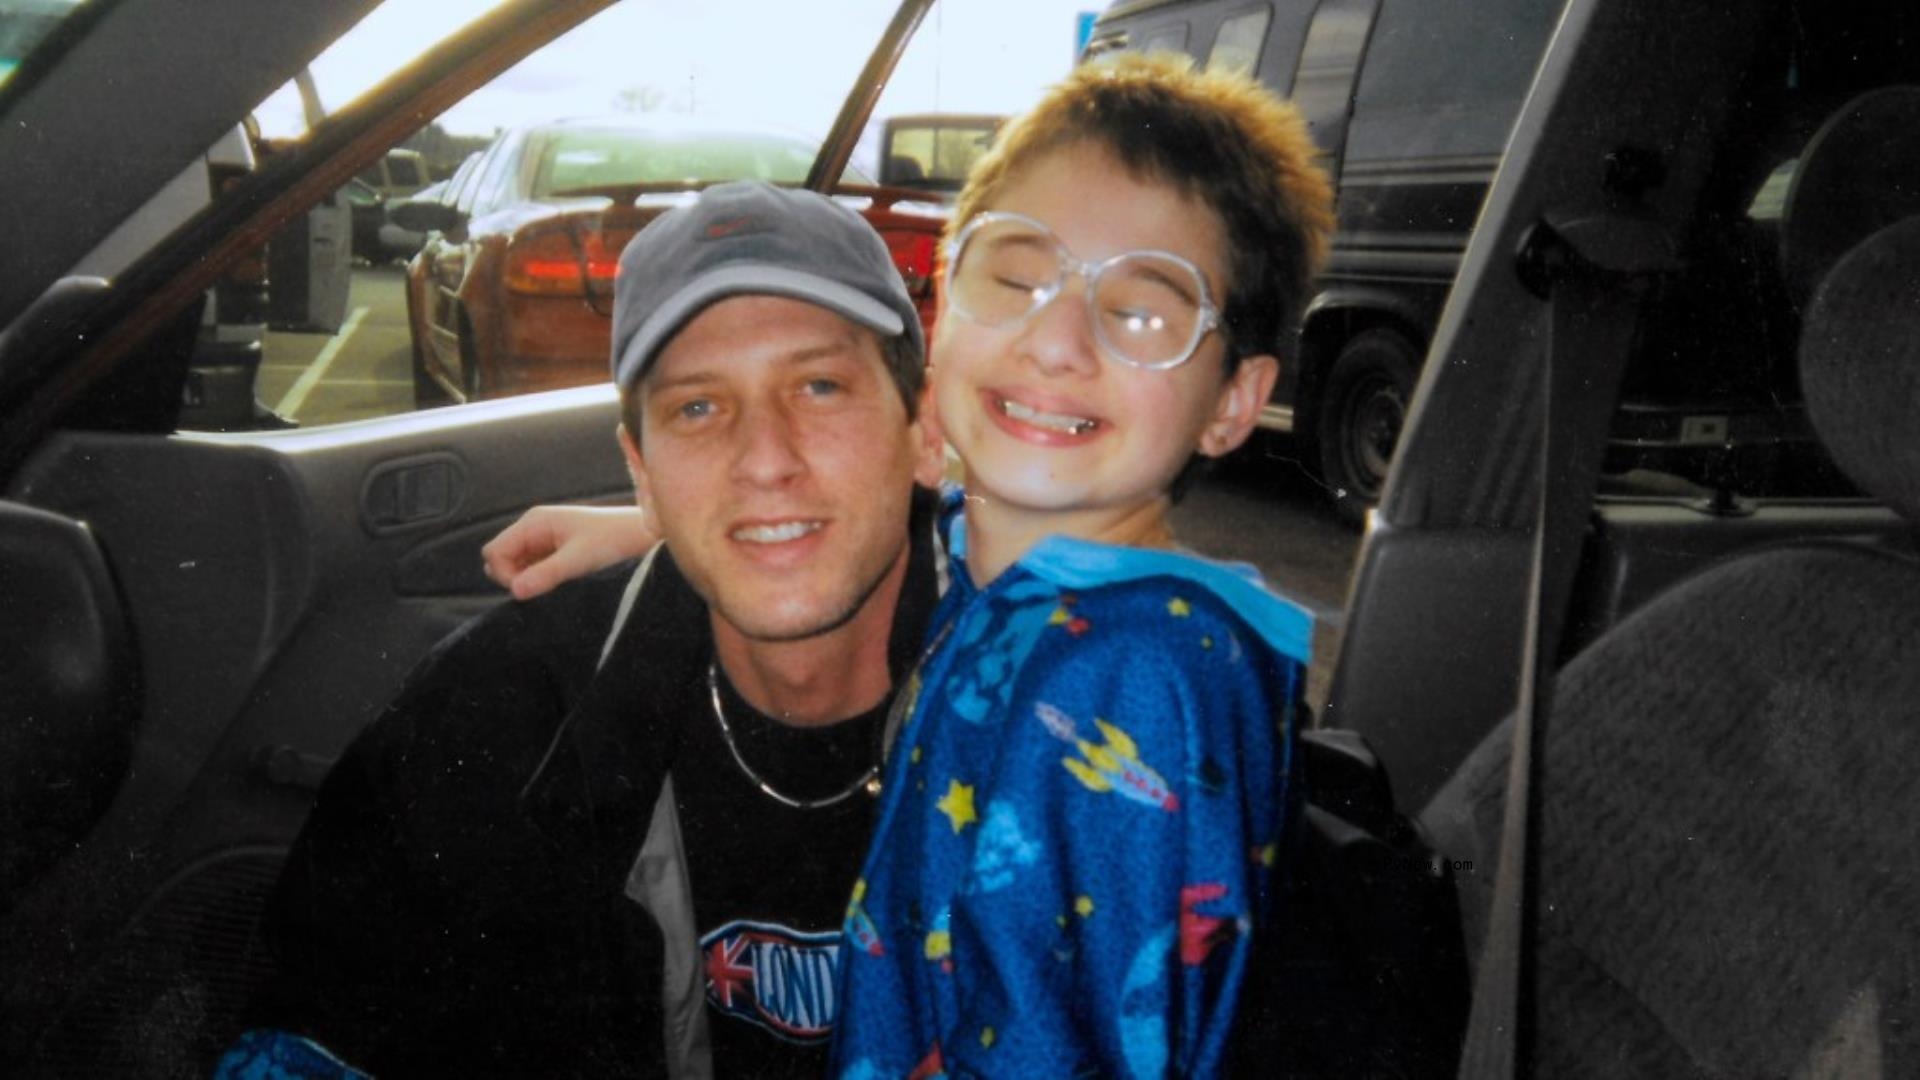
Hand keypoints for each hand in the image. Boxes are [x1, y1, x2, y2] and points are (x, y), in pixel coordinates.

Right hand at [482, 504, 656, 600]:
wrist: (638, 533)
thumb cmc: (611, 539)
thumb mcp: (578, 559)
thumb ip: (546, 574)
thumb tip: (515, 592)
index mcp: (533, 522)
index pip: (494, 552)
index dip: (503, 574)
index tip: (527, 589)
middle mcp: (533, 527)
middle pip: (498, 558)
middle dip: (511, 577)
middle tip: (541, 587)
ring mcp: (541, 538)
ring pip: (514, 564)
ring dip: (525, 579)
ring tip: (554, 582)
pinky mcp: (552, 549)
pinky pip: (530, 567)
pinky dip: (537, 577)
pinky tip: (558, 580)